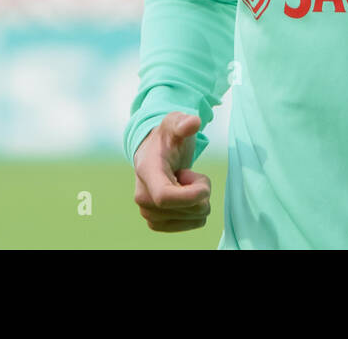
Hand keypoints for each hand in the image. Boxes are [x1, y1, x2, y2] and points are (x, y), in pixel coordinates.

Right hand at [132, 111, 211, 231]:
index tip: (205, 186)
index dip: (190, 196)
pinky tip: (186, 196)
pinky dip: (196, 212)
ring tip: (184, 182)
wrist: (153, 153)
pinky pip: (191, 225)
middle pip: (186, 210)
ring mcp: (148, 212)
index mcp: (147, 172)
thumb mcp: (174, 124)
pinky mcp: (156, 222)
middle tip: (190, 173)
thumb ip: (183, 122)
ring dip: (198, 200)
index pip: (165, 197)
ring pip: (193, 218)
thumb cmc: (166, 138)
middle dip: (201, 192)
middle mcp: (143, 197)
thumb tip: (193, 122)